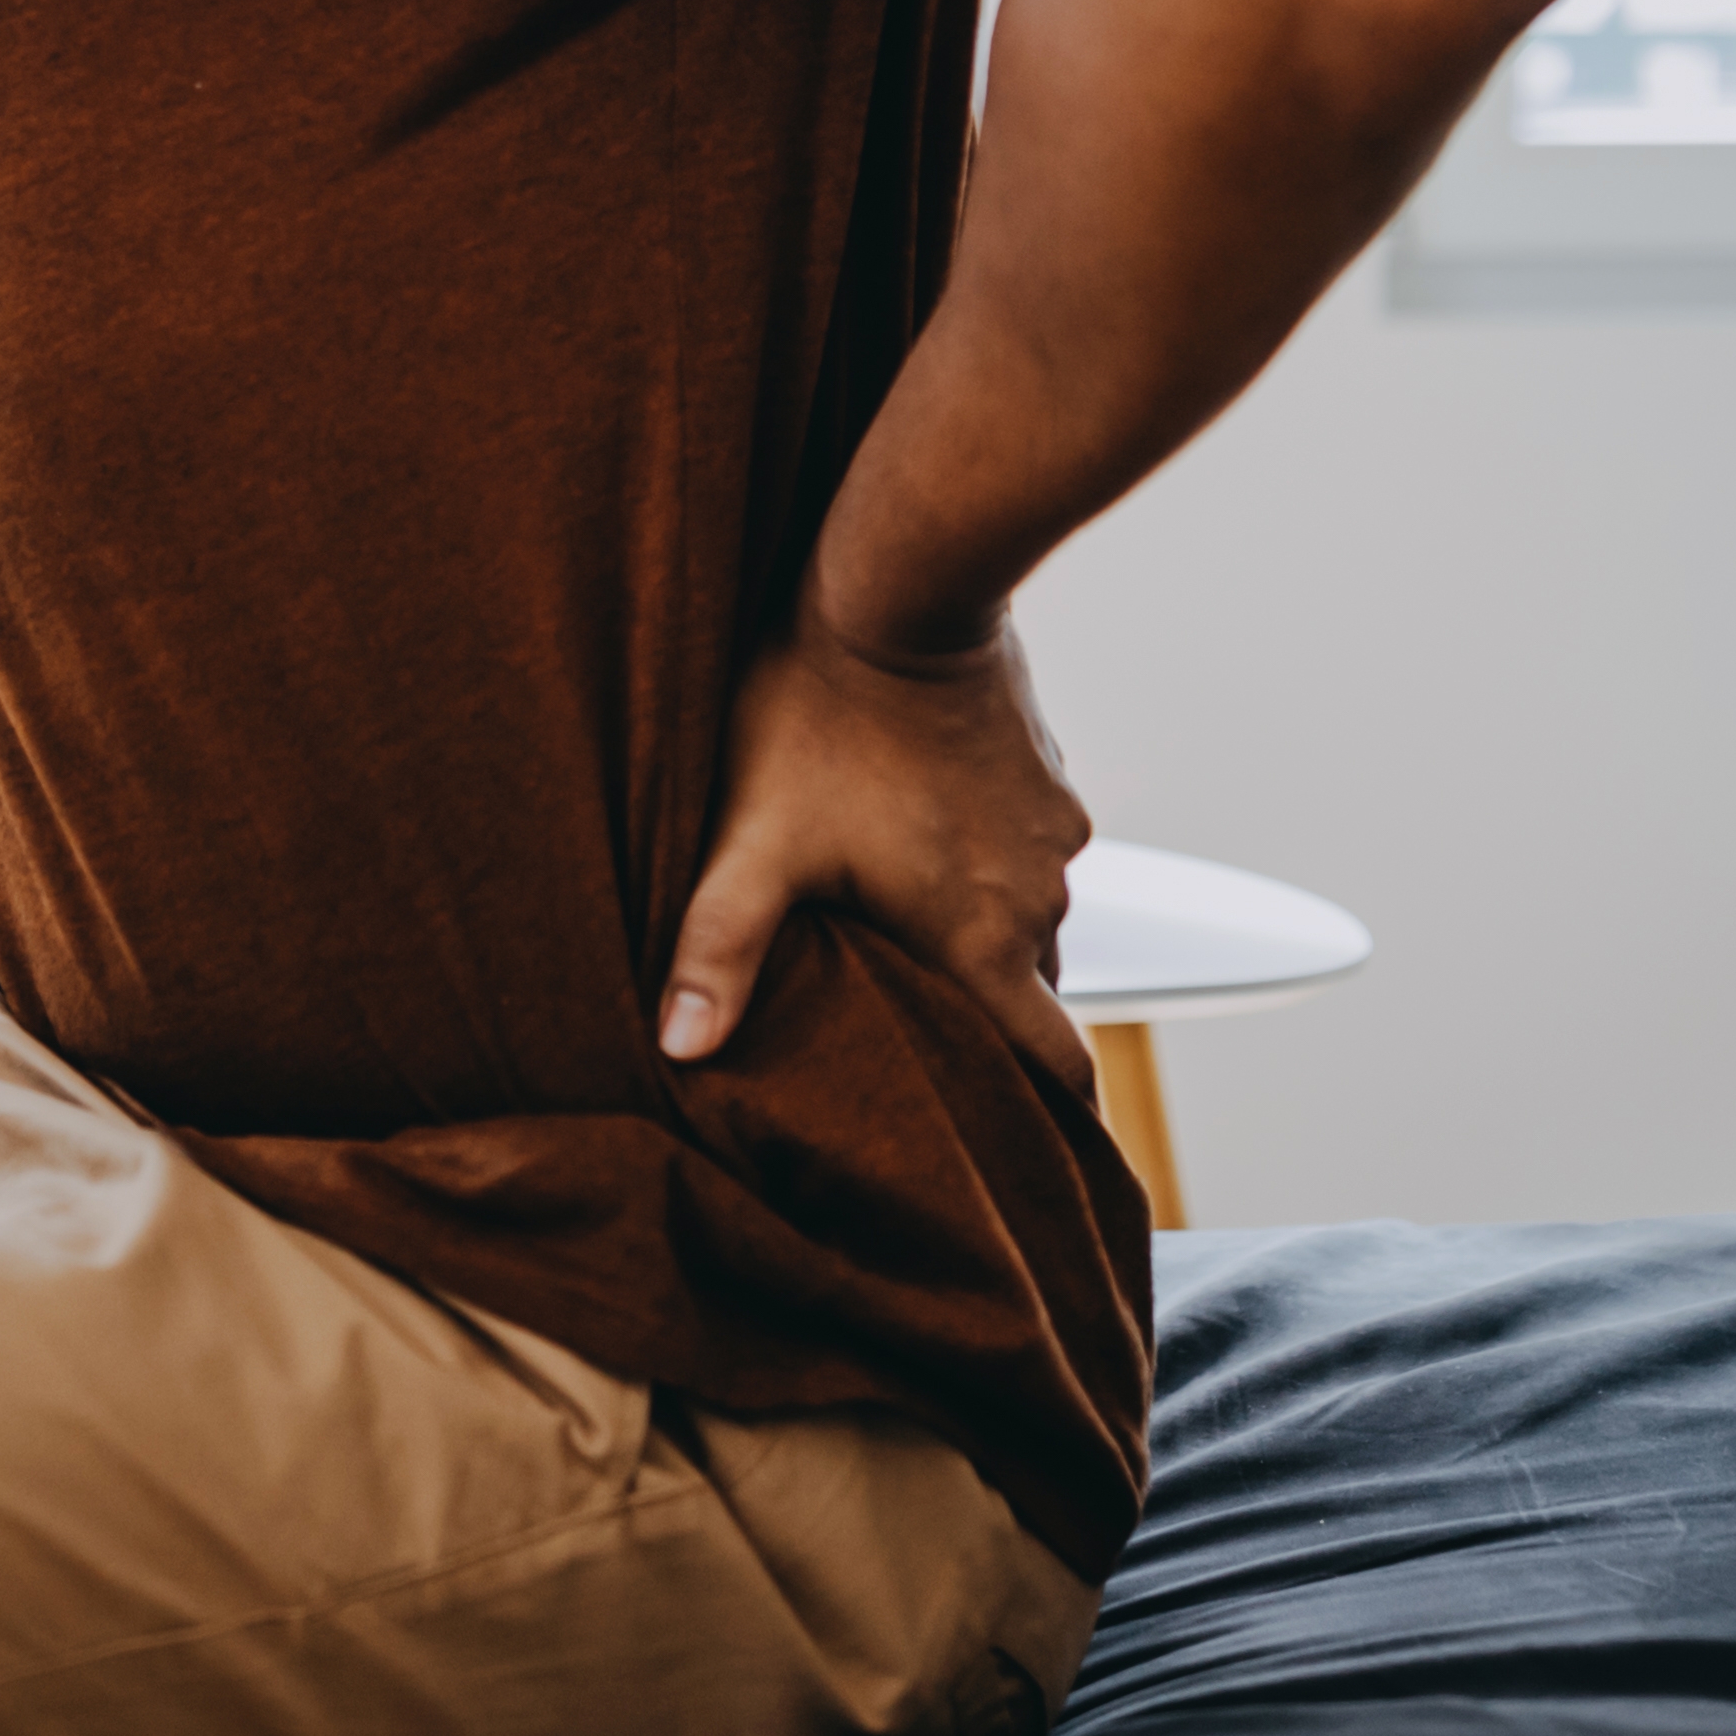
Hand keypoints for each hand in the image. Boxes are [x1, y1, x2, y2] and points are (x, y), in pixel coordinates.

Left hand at [660, 604, 1092, 1091]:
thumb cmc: (818, 713)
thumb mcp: (753, 836)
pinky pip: (1024, 852)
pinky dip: (984, 865)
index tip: (1029, 1148)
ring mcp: (1053, 833)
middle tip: (924, 1039)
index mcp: (983, 939)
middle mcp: (1038, 897)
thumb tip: (678, 1048)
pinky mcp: (1046, 775)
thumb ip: (717, 948)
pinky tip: (920, 839)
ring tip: (903, 929)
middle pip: (1031, 1000)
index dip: (1048, 1117)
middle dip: (990, 1028)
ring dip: (977, 935)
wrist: (900, 586)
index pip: (1057, 1069)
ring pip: (1025, 920)